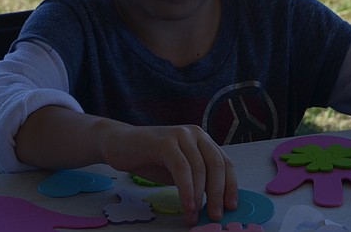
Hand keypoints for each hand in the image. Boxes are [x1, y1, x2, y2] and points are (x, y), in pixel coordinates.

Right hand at [100, 124, 237, 225]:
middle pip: (216, 166)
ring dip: (200, 197)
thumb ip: (195, 179)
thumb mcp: (178, 169)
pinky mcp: (165, 142)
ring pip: (200, 168)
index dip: (231, 186)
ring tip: (194, 216)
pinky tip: (187, 205)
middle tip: (216, 216)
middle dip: (218, 194)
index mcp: (203, 140)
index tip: (231, 206)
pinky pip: (182, 169)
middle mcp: (195, 134)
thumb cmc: (149, 158)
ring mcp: (181, 135)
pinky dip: (186, 190)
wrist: (118, 143)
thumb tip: (213, 203)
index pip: (225, 163)